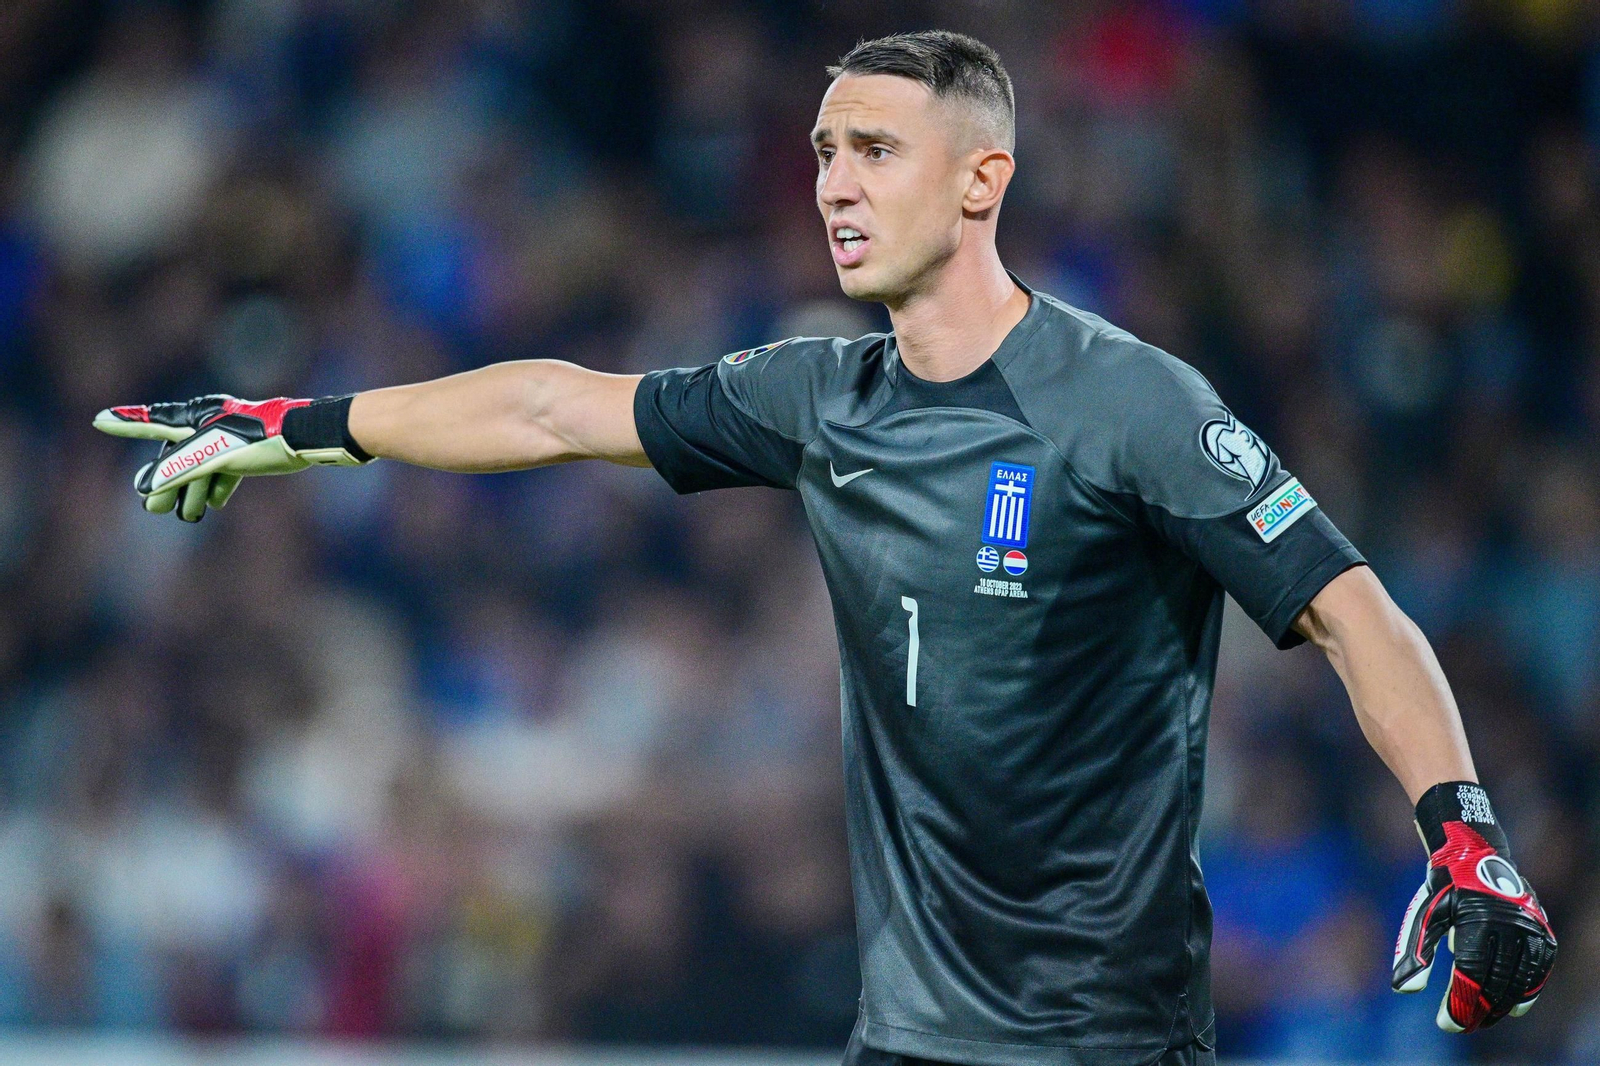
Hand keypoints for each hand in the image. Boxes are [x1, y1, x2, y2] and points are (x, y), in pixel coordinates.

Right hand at [94, 395, 367, 521]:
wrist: (310, 436)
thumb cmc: (263, 439)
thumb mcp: (216, 455)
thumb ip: (180, 469)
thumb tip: (148, 486)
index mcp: (197, 420)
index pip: (153, 423)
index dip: (126, 424)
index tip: (99, 420)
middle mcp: (211, 425)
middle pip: (178, 456)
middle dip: (165, 482)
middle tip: (153, 508)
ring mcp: (232, 438)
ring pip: (202, 467)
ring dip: (192, 490)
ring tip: (187, 515)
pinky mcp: (253, 451)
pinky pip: (226, 470)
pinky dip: (218, 487)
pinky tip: (216, 504)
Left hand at [1392, 782, 1556, 1031]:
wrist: (1475, 854)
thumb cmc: (1443, 888)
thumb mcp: (1424, 915)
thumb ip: (1415, 951)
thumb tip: (1404, 989)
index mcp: (1476, 920)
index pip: (1470, 974)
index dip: (1459, 1003)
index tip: (1447, 1023)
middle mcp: (1508, 925)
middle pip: (1496, 982)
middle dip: (1479, 1009)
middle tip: (1464, 1026)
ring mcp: (1529, 928)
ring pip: (1520, 979)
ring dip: (1502, 1005)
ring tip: (1484, 1019)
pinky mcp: (1541, 930)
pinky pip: (1538, 969)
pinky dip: (1527, 990)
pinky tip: (1512, 1006)